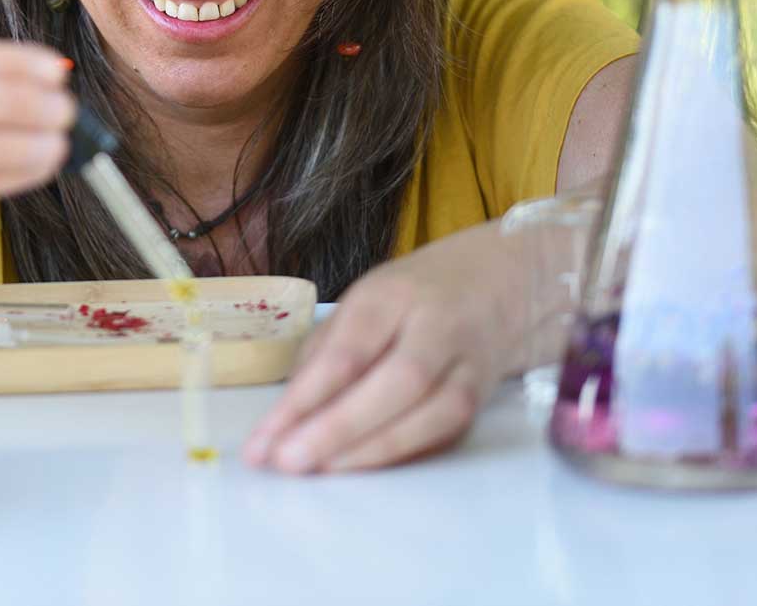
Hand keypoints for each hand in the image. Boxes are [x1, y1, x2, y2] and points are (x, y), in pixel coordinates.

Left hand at [242, 230, 511, 472]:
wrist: (493, 286)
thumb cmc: (407, 300)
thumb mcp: (358, 306)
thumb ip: (321, 355)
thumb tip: (284, 418)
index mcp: (391, 295)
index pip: (347, 350)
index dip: (304, 399)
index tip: (263, 441)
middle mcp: (437, 325)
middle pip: (397, 382)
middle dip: (338, 429)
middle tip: (289, 462)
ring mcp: (468, 361)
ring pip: (432, 413)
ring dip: (372, 450)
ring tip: (319, 470)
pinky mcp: (484, 396)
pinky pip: (445, 433)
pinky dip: (402, 454)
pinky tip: (363, 467)